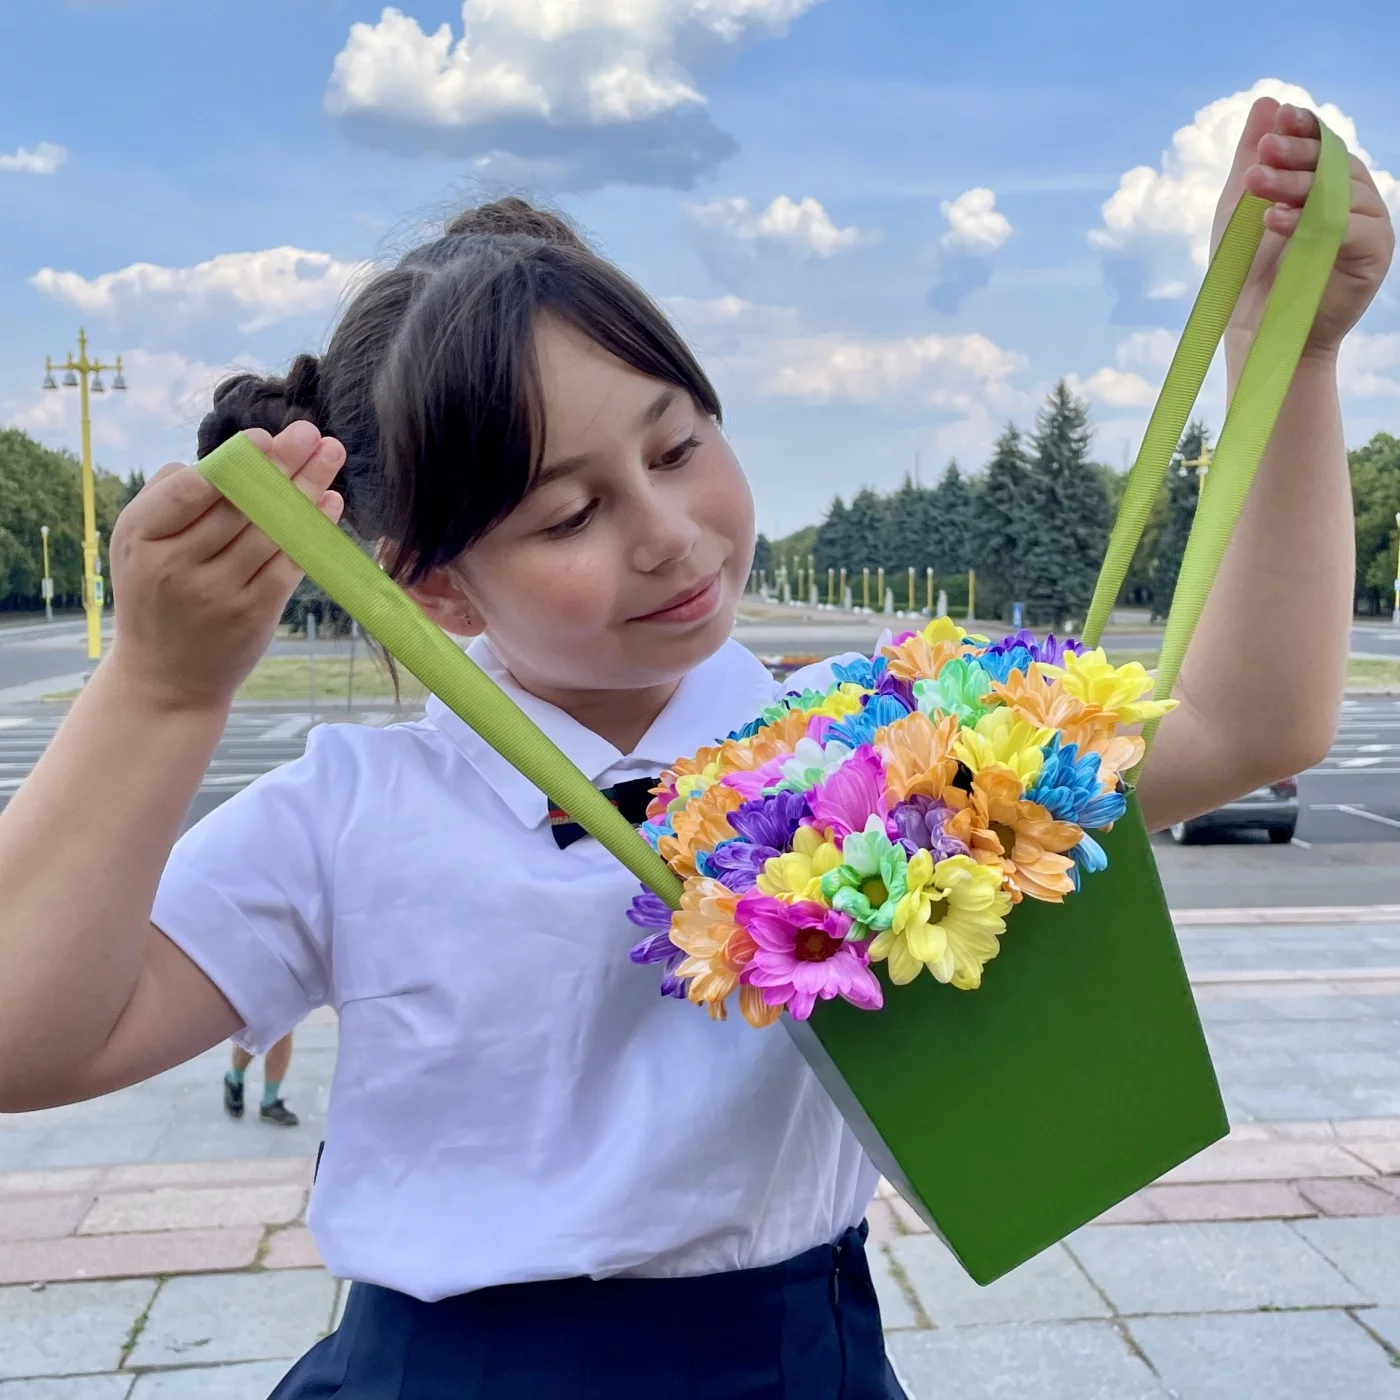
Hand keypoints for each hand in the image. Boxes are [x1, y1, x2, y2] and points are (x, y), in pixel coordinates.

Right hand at [106, 423, 344, 711]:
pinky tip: (329, 503)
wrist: (165, 678)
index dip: (234, 460)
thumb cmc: (158, 597)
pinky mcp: (251, 614)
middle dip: (282, 464)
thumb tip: (230, 456)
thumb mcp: (141, 547)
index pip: (191, 488)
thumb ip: (171, 499)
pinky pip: (289, 562)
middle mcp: (176, 564)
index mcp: (141, 536)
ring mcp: (216, 592)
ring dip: (307, 489)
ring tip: (331, 457)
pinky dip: (312, 529)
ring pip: (271, 529)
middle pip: (241, 503)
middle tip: (313, 434)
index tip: (266, 436)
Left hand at [1213, 97, 1394, 358]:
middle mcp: (1354, 200)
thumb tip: (1268, 102)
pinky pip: (1348, 228)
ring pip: (1341, 191)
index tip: (1279, 118)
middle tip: (1265, 150)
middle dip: (1298, 152)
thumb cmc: (1247, 273)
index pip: (1324, 145)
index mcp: (1327, 185)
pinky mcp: (1373, 255)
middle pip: (1335, 163)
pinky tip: (1274, 220)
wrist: (1256, 332)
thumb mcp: (1240, 209)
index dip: (1305, 127)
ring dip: (1298, 184)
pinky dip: (1310, 221)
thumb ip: (1253, 157)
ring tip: (1258, 185)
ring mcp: (1368, 226)